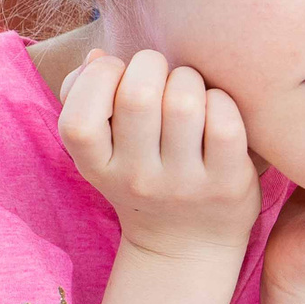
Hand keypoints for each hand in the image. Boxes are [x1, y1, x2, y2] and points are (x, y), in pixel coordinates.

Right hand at [55, 48, 260, 266]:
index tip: (116, 74)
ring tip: (187, 90)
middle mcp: (137, 180)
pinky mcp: (226, 184)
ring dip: (187, 79)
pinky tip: (215, 108)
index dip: (97, 78)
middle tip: (158, 75)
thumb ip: (83, 97)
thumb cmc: (140, 176)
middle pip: (137, 96)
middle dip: (150, 64)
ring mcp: (183, 185)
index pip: (78, 121)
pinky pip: (224, 121)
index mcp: (98, 168)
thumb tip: (98, 57)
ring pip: (183, 102)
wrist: (186, 246)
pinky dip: (221, 100)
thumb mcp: (101, 151)